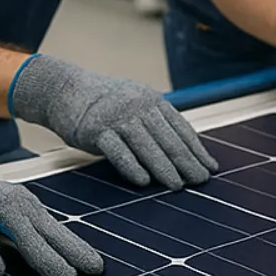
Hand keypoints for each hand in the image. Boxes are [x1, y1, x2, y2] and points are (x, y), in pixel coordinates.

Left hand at [0, 135, 103, 275]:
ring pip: (52, 228)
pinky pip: (44, 226)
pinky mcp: (17, 207)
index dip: (49, 260)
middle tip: (98, 271)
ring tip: (94, 265)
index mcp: (4, 204)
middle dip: (75, 250)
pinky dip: (60, 239)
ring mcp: (21, 202)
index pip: (31, 238)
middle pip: (52, 230)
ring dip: (72, 245)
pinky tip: (70, 252)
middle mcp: (19, 200)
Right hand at [10, 54, 218, 190]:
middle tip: (201, 181)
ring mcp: (116, 116)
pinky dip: (131, 166)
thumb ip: (156, 122)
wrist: (64, 90)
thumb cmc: (103, 103)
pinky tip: (143, 182)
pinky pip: (117, 150)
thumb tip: (184, 150)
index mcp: (151, 100)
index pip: (180, 128)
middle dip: (187, 161)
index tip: (211, 168)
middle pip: (167, 138)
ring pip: (146, 144)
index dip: (197, 149)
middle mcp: (138, 105)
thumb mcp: (134, 103)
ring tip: (177, 186)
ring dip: (164, 167)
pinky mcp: (95, 129)